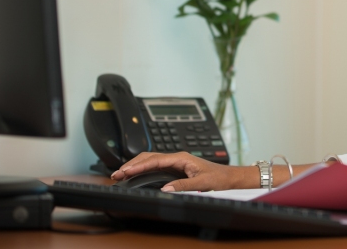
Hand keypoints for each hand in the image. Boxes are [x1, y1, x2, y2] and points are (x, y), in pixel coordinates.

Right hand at [110, 152, 250, 191]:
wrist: (229, 177)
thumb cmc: (219, 178)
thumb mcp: (202, 183)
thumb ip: (183, 186)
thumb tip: (165, 189)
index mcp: (181, 158)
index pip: (155, 160)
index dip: (139, 166)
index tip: (126, 171)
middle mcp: (177, 157)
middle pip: (149, 157)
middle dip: (132, 164)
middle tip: (116, 174)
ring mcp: (176, 162)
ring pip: (151, 160)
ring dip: (135, 166)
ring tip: (121, 174)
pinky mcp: (176, 167)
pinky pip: (155, 165)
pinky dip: (143, 168)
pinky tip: (135, 173)